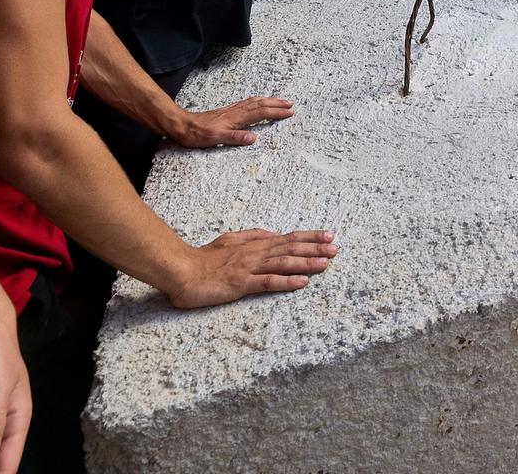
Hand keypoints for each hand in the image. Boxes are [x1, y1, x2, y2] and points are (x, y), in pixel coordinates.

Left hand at [166, 96, 293, 147]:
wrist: (182, 126)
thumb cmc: (197, 134)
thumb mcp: (215, 138)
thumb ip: (235, 137)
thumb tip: (253, 137)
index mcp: (236, 118)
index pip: (261, 113)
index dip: (276, 113)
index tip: (289, 112)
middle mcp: (235, 111)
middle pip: (260, 104)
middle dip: (276, 104)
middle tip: (290, 104)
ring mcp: (231, 110)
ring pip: (254, 102)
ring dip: (269, 101)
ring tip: (280, 101)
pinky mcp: (227, 111)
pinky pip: (247, 103)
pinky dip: (257, 101)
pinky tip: (258, 102)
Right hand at [166, 229, 337, 308]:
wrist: (181, 270)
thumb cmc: (204, 258)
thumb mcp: (230, 240)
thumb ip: (252, 236)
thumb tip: (273, 233)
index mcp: (254, 244)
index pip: (287, 238)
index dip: (309, 237)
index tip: (328, 236)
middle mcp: (255, 253)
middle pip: (290, 249)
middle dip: (315, 249)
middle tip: (336, 249)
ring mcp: (249, 268)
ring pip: (284, 263)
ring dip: (307, 263)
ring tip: (326, 263)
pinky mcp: (241, 284)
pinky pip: (268, 282)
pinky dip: (287, 282)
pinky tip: (302, 282)